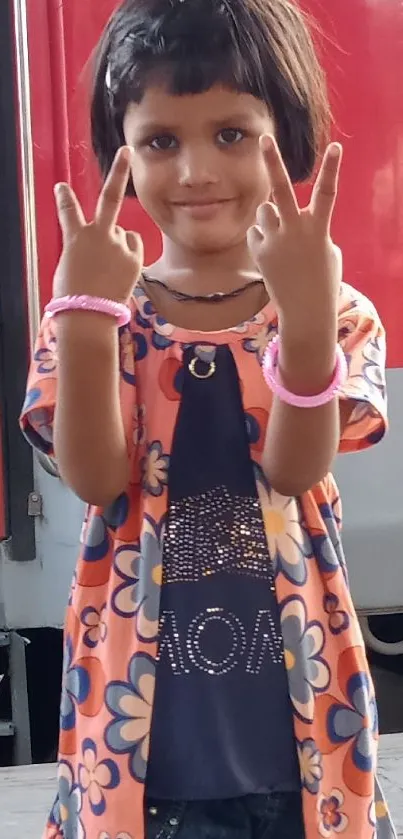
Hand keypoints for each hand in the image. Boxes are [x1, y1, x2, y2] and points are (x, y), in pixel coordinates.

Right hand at [53, 147, 142, 304]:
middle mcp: (98, 235)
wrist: (89, 314)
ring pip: (122, 233)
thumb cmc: (74, 295)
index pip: (68, 211)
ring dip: (118, 243)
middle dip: (118, 171)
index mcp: (76, 237)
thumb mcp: (70, 266)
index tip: (62, 186)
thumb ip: (84, 249)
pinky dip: (128, 253)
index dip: (65, 198)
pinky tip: (121, 270)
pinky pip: (133, 246)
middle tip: (127, 151)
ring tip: (109, 268)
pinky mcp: (134, 257)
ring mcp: (118, 245)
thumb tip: (97, 245)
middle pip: (110, 198)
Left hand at [248, 136, 341, 332]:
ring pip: (264, 210)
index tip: (336, 146)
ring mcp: (274, 241)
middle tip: (264, 139)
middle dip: (273, 163)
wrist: (305, 309)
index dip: (332, 169)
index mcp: (318, 229)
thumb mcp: (325, 248)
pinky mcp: (259, 251)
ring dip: (270, 216)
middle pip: (281, 190)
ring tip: (280, 237)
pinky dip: (263, 237)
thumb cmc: (322, 277)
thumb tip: (288, 215)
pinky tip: (272, 254)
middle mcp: (294, 231)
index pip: (327, 193)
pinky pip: (256, 231)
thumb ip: (309, 226)